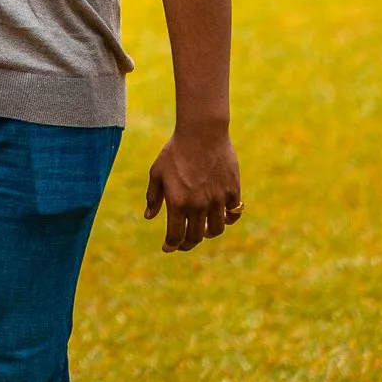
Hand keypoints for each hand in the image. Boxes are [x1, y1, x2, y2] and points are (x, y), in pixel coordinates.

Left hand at [144, 121, 240, 251]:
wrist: (202, 132)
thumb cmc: (175, 150)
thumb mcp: (157, 172)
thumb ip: (153, 197)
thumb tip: (148, 217)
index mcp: (177, 202)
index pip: (175, 236)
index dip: (171, 246)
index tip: (168, 248)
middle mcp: (198, 205)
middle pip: (195, 237)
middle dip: (187, 244)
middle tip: (183, 243)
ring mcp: (217, 200)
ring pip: (216, 230)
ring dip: (208, 233)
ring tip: (202, 229)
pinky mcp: (232, 191)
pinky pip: (233, 214)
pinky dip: (228, 218)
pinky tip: (221, 215)